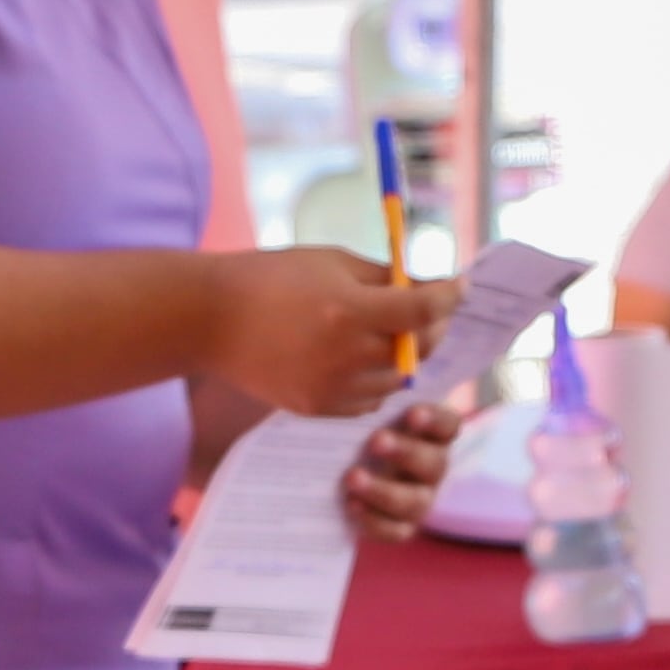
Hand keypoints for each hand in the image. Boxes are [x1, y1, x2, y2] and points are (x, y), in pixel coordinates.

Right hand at [209, 247, 453, 417]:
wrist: (211, 319)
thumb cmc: (273, 278)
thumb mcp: (333, 262)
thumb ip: (385, 277)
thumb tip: (432, 288)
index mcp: (350, 310)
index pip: (424, 309)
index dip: (448, 296)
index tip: (458, 287)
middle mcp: (345, 354)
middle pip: (419, 348)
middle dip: (432, 326)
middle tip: (431, 309)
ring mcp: (331, 387)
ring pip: (398, 378)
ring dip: (404, 355)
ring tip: (389, 332)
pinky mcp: (317, 407)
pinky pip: (369, 399)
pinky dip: (375, 379)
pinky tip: (358, 357)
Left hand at [339, 398, 461, 541]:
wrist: (336, 470)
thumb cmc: (354, 428)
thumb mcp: (362, 410)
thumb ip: (367, 398)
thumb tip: (358, 367)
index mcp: (430, 434)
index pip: (448, 424)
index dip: (435, 420)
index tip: (412, 413)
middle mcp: (431, 467)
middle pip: (433, 462)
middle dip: (405, 452)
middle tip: (376, 441)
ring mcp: (419, 499)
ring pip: (414, 501)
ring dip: (383, 490)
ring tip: (352, 478)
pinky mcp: (401, 526)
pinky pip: (396, 531)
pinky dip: (374, 521)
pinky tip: (351, 505)